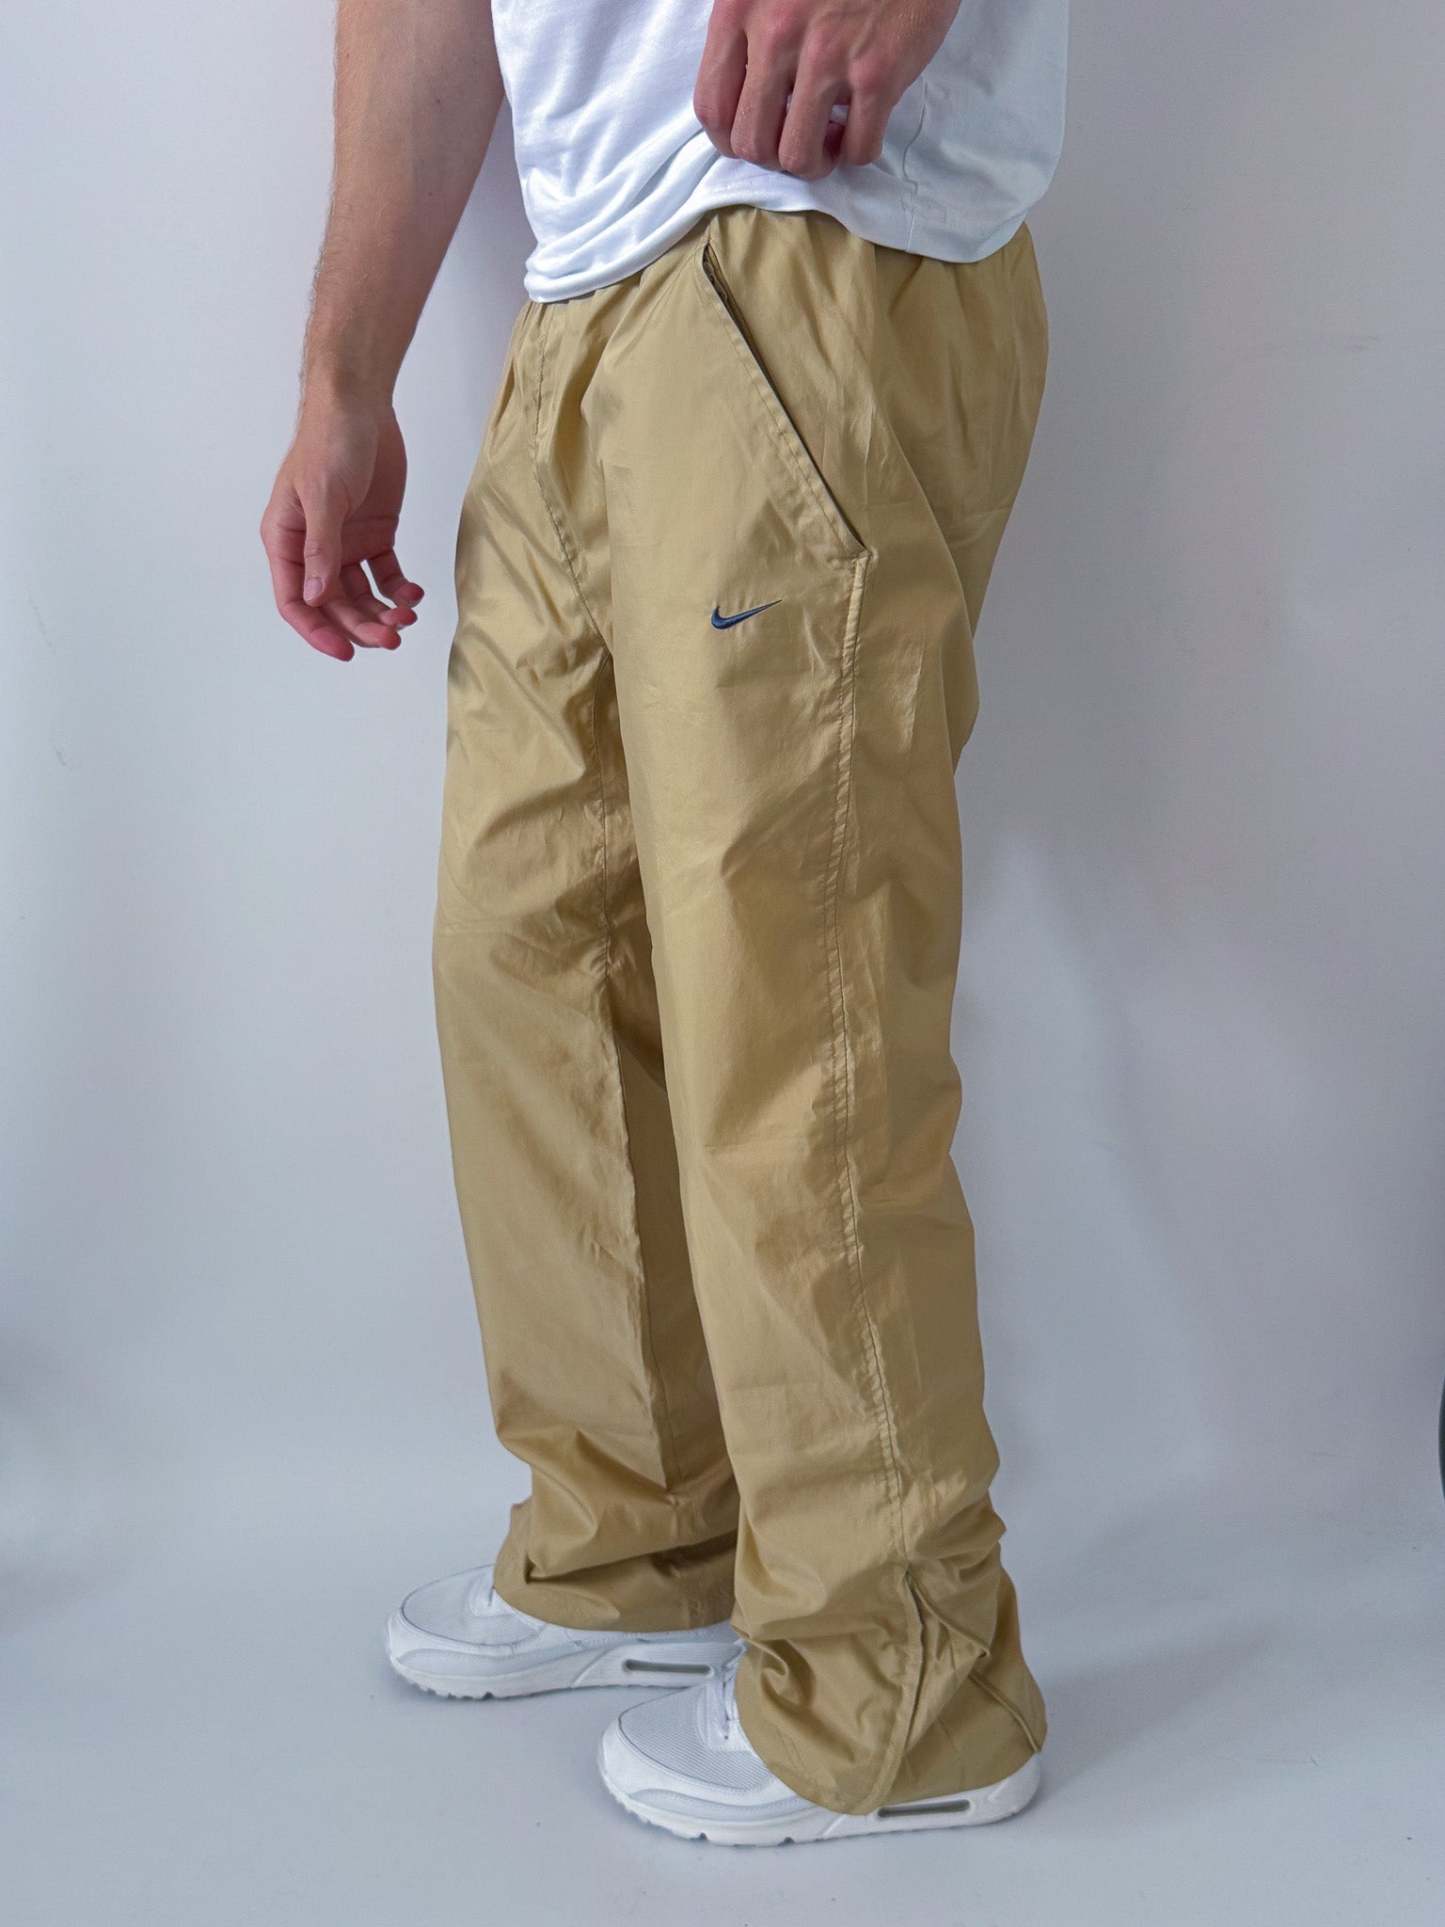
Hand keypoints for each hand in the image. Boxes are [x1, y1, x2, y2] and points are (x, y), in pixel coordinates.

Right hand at [260, 399, 422, 662]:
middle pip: (334, 605)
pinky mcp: (375, 535)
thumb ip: (321, 549)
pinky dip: (400, 589)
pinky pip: (386, 575)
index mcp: (286, 541)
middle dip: (361, 626)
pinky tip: (415, 594)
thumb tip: (317, 599)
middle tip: (393, 638)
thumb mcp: (323, 496)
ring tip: (408, 616)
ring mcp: (345, 544)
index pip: (295, 601)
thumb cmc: (329, 441)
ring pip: (362, 596)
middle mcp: (313, 549)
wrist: (360, 405)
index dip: (317, 631)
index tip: (346, 652)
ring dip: (384, 612)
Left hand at [694, 0, 960, 179]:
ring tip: (829, 138)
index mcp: (740, 7)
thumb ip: (747, 27)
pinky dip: (857, 151)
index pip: (711, 107)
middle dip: (773, 157)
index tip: (756, 135)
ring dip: (814, 163)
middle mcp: (777, 33)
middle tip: (796, 138)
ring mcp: (828, 56)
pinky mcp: (877, 74)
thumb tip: (741, 91)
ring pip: (799, 157)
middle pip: (752, 143)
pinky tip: (861, 124)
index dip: (731, 139)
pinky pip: (857, 149)